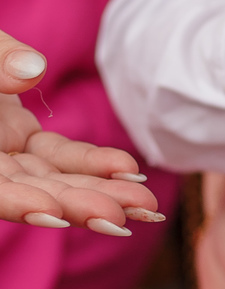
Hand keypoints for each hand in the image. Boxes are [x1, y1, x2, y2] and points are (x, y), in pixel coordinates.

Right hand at [0, 27, 160, 230]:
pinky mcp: (20, 139)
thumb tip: (34, 70)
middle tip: (126, 218)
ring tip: (145, 207)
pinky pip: (59, 156)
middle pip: (27, 192)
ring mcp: (0, 153)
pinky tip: (130, 173)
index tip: (54, 215)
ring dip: (98, 191)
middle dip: (77, 205)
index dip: (16, 202)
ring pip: (51, 179)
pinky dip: (93, 163)